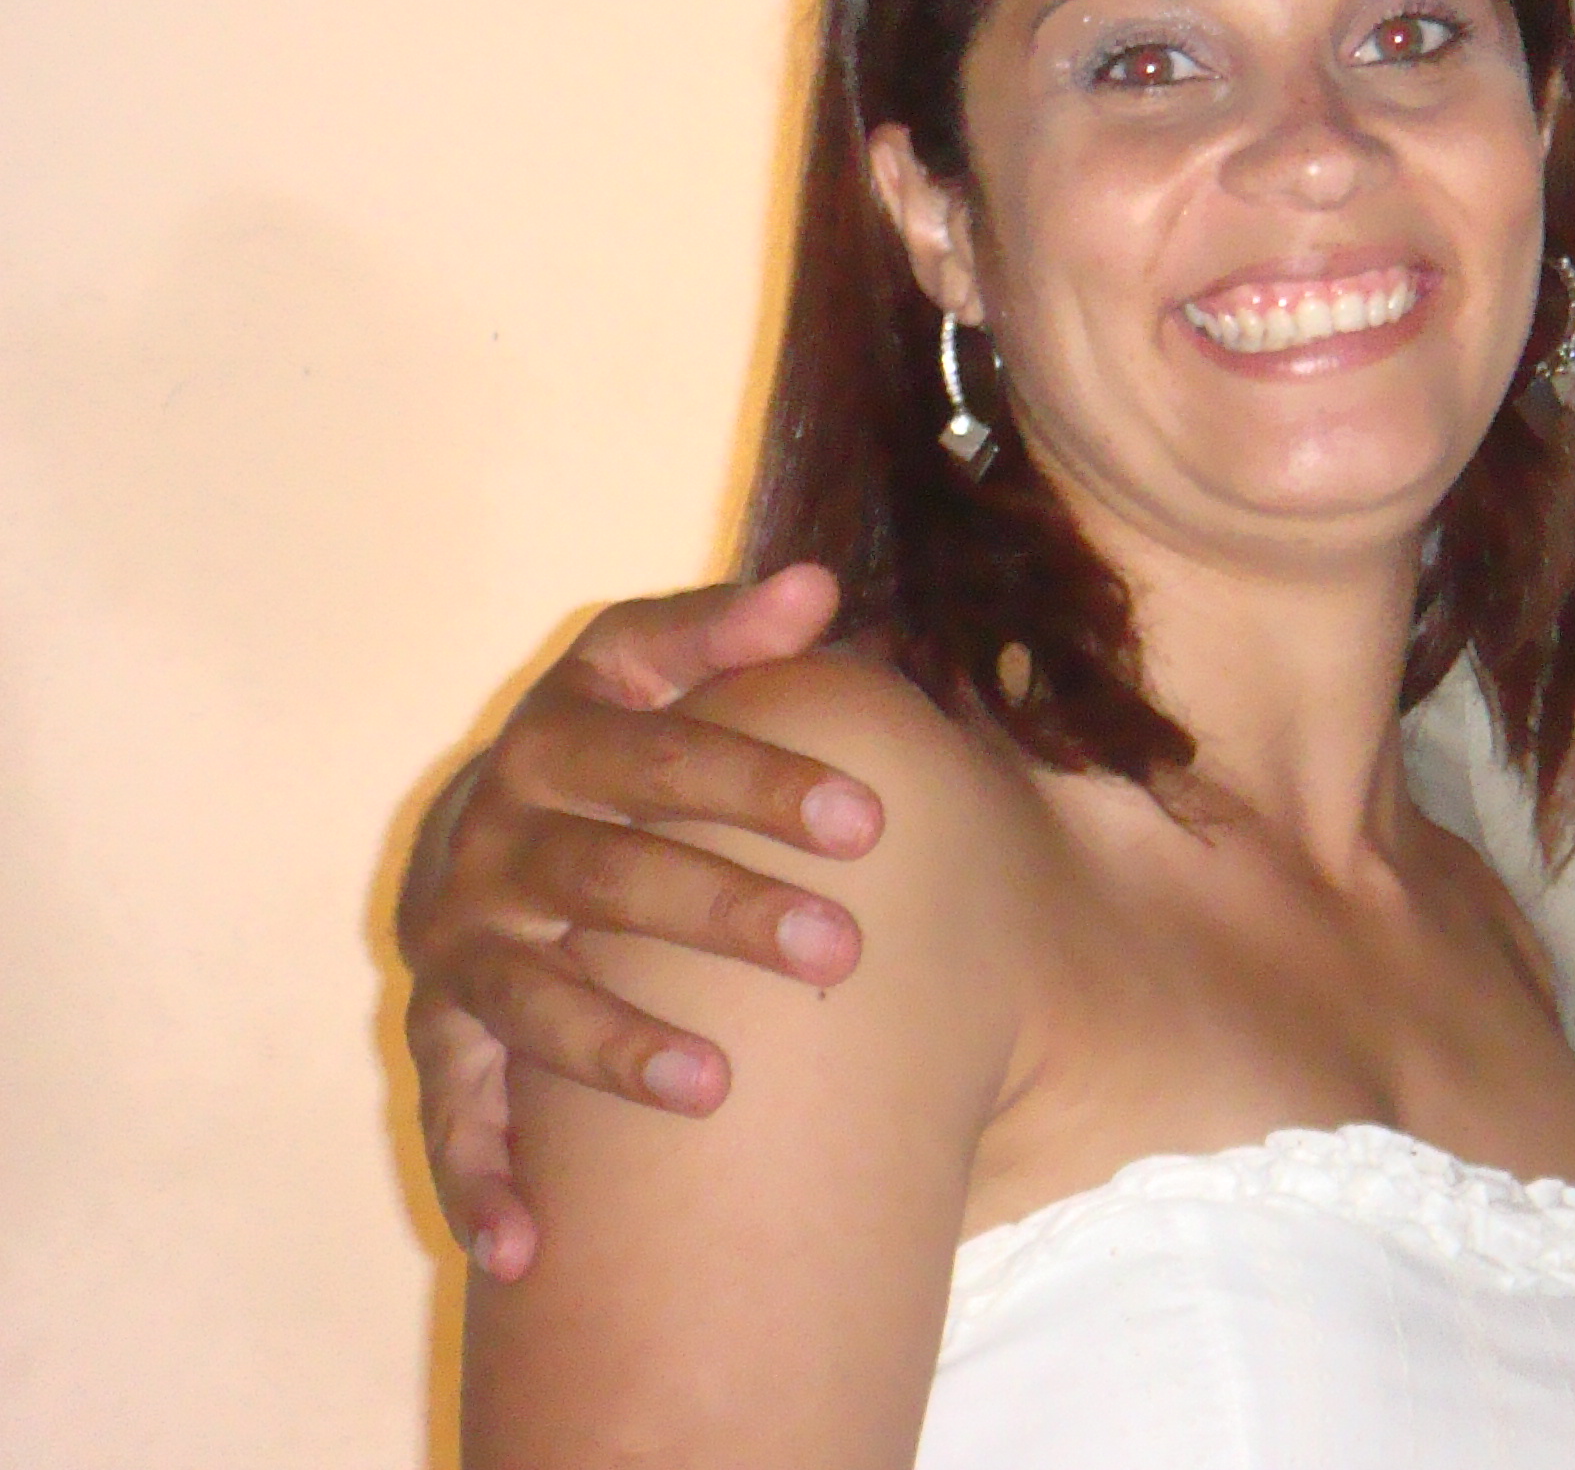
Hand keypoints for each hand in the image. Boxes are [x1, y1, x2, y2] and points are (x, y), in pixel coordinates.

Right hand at [398, 563, 879, 1279]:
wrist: (489, 809)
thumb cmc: (612, 735)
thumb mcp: (651, 664)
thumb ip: (730, 628)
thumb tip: (822, 584)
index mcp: (557, 737)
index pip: (662, 751)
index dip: (758, 779)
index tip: (871, 816)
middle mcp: (495, 837)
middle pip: (609, 877)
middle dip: (725, 912)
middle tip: (843, 947)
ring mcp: (461, 939)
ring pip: (533, 998)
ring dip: (616, 1047)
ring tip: (720, 1084)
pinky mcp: (441, 1030)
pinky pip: (455, 1114)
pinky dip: (481, 1183)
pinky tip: (529, 1252)